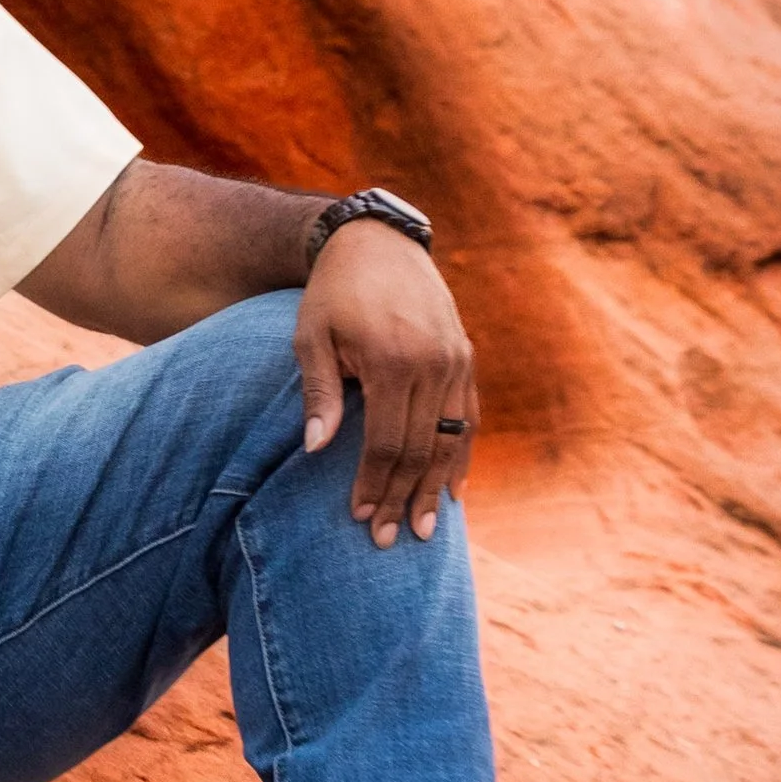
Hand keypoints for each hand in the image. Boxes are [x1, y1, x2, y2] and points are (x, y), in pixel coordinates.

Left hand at [293, 222, 477, 544]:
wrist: (377, 242)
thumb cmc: (333, 293)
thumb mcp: (311, 336)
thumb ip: (320, 392)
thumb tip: (317, 450)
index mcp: (392, 360)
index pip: (386, 443)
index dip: (374, 485)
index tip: (360, 517)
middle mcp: (433, 363)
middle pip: (420, 449)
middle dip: (404, 498)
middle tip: (389, 539)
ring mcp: (455, 360)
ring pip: (451, 439)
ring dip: (437, 488)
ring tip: (427, 529)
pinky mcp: (465, 356)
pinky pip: (469, 417)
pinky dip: (462, 455)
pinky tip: (455, 489)